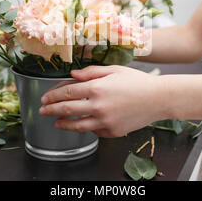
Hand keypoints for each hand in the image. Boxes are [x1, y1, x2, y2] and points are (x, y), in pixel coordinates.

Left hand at [40, 65, 165, 137]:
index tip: (45, 98)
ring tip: (56, 123)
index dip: (52, 95)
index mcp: (97, 88)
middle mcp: (98, 106)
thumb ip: (90, 72)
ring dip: (63, 124)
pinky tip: (83, 124)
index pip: (66, 93)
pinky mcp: (112, 132)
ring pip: (77, 126)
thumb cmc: (137, 81)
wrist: (159, 98)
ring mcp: (105, 121)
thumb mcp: (114, 70)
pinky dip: (87, 128)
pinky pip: (94, 131)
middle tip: (42, 111)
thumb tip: (72, 74)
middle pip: (66, 110)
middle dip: (50, 110)